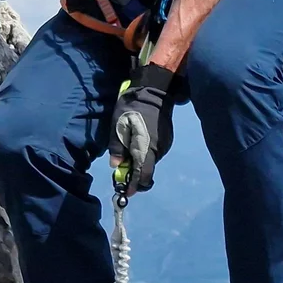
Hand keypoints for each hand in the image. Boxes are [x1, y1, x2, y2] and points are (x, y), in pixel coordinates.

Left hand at [109, 63, 175, 193]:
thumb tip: (115, 165)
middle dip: (134, 175)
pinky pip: (155, 153)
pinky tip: (138, 143)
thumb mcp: (118, 126)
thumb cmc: (133, 108)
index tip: (126, 191)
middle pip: (146, 171)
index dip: (135, 186)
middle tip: (122, 170)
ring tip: (128, 152)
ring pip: (150, 162)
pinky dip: (145, 154)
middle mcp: (158, 151)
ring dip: (139, 163)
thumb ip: (117, 147)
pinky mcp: (167, 140)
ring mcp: (165, 145)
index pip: (143, 176)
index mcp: (146, 149)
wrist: (155, 91)